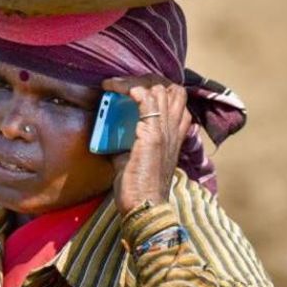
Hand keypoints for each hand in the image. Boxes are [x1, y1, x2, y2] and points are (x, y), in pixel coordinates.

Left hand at [101, 75, 192, 216]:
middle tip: (123, 84)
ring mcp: (164, 132)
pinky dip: (132, 89)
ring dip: (134, 81)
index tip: (134, 87)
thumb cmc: (138, 187)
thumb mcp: (133, 158)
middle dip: (147, 79)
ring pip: (160, 89)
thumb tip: (109, 136)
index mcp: (174, 135)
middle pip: (172, 88)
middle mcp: (174, 130)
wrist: (144, 207)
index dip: (159, 87)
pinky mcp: (151, 136)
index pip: (177, 99)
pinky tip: (117, 89)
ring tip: (114, 85)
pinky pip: (146, 100)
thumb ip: (126, 144)